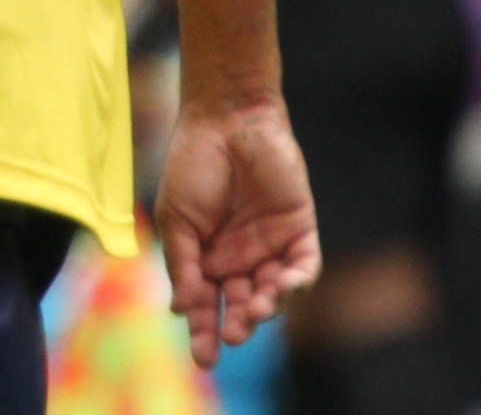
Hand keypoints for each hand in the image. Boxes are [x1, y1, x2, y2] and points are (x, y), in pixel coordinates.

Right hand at [151, 94, 320, 367]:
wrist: (225, 121)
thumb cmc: (192, 166)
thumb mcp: (176, 220)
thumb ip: (182, 265)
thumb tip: (182, 310)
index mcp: (205, 258)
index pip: (207, 304)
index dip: (203, 331)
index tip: (202, 359)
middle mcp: (239, 259)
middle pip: (241, 305)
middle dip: (237, 324)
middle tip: (232, 337)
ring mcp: (271, 247)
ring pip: (273, 293)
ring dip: (265, 307)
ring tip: (253, 310)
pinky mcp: (299, 232)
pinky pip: (304, 269)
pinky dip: (297, 283)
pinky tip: (282, 287)